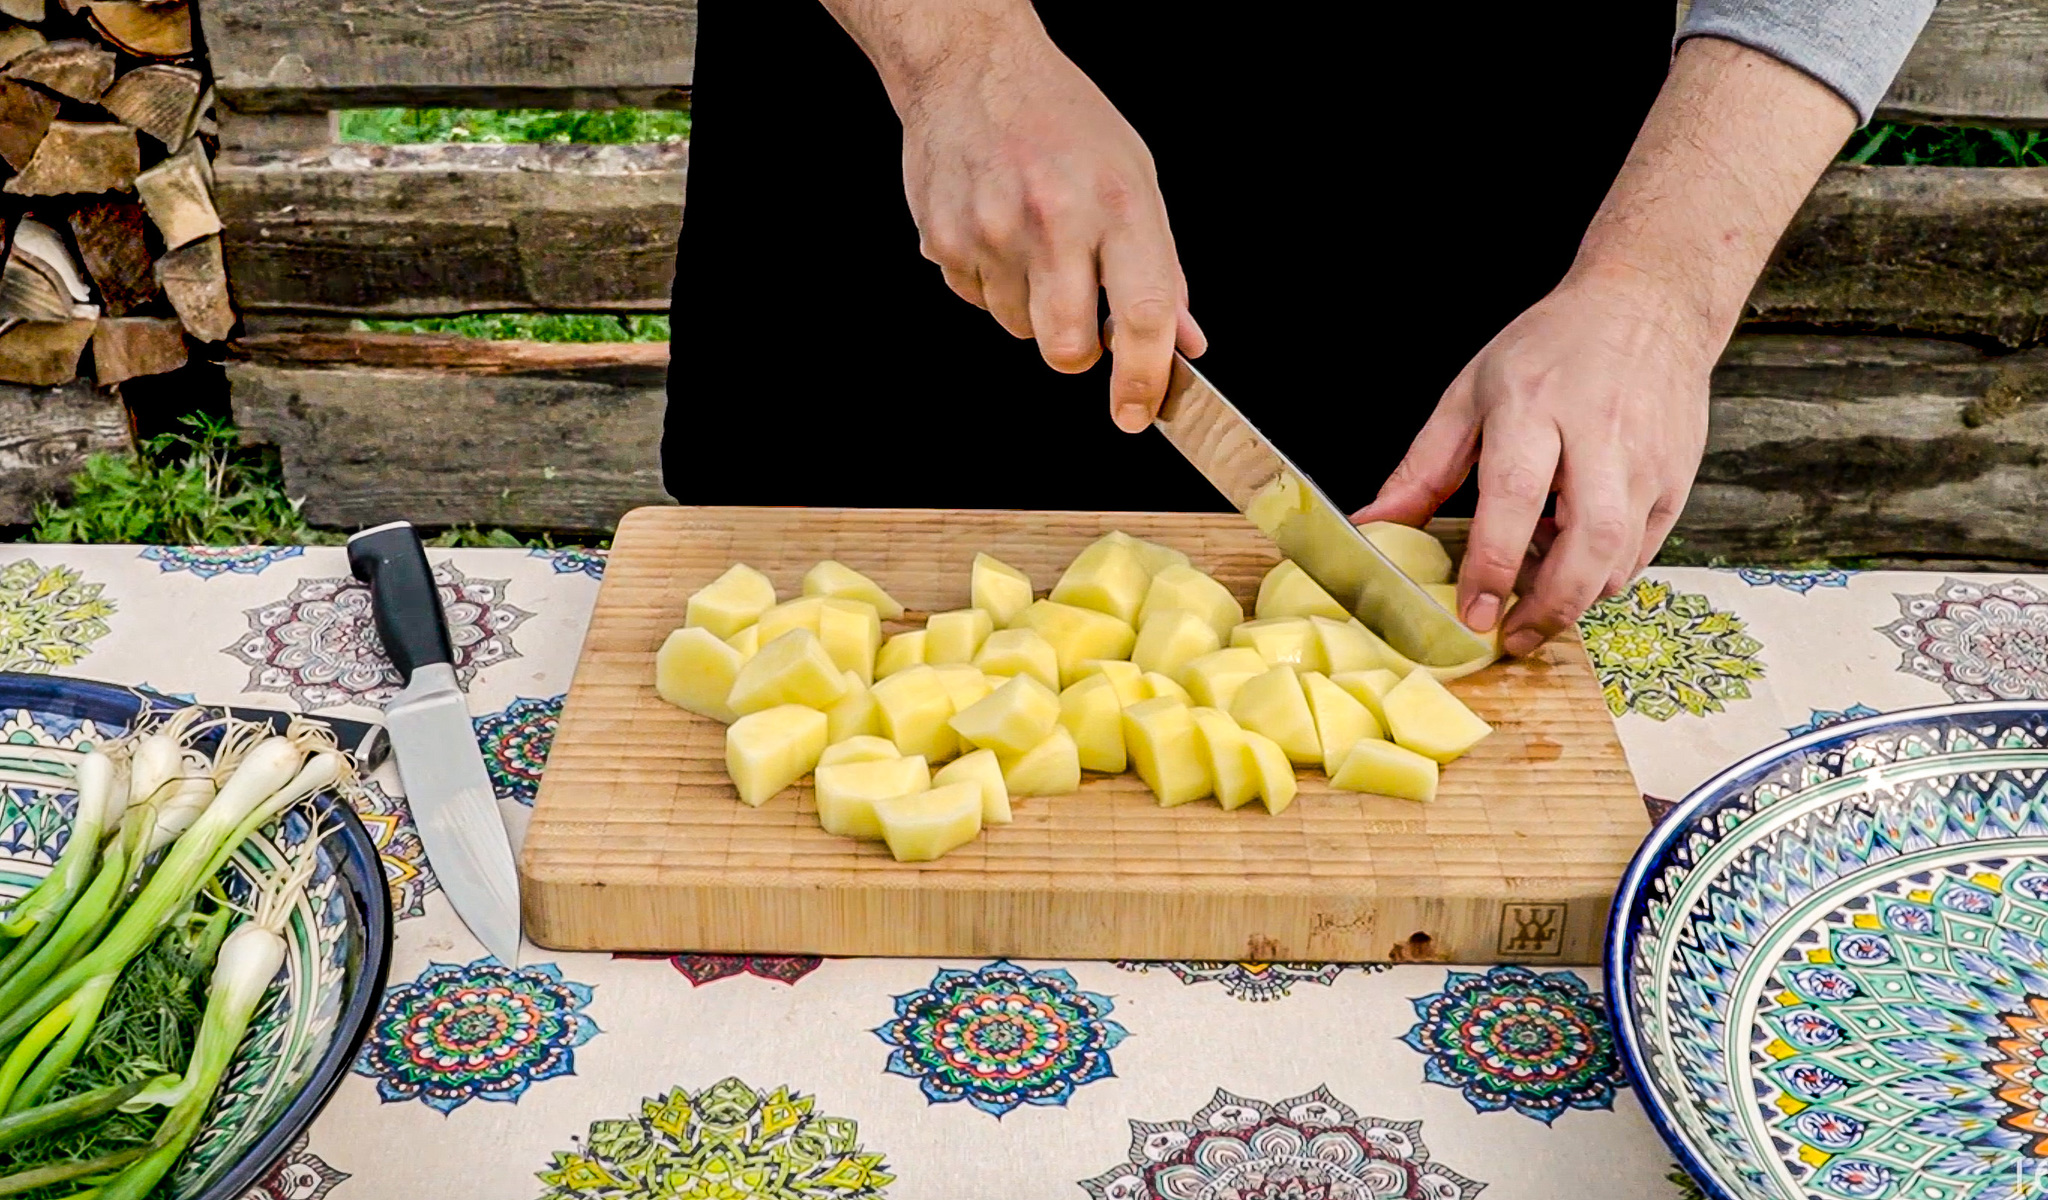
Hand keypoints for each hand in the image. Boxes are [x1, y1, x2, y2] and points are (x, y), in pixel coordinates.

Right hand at [894, 29, 1204, 429]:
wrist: (973, 68)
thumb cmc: (1062, 119)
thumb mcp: (1135, 178)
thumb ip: (1162, 268)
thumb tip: (1184, 341)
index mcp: (1117, 202)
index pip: (1140, 314)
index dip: (1143, 378)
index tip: (1139, 412)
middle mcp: (1055, 219)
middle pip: (1066, 347)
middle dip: (1078, 354)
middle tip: (1083, 322)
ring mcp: (992, 231)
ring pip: (1018, 329)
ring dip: (1032, 310)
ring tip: (1033, 246)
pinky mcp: (945, 239)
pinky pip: (975, 301)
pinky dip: (992, 284)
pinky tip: (997, 233)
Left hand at [1352, 271, 1712, 655]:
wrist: (1647, 307)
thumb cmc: (1550, 349)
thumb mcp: (1470, 393)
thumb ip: (1423, 466)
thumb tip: (1374, 524)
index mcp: (1535, 407)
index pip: (1515, 496)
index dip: (1494, 565)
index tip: (1472, 613)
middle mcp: (1599, 435)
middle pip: (1588, 540)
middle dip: (1550, 606)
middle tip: (1512, 639)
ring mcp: (1647, 460)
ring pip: (1620, 557)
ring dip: (1576, 597)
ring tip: (1536, 604)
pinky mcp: (1677, 479)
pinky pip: (1643, 551)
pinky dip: (1606, 576)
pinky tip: (1574, 570)